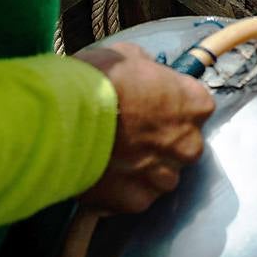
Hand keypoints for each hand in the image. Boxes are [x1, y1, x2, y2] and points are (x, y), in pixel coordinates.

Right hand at [73, 42, 214, 213]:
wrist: (60, 119)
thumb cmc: (96, 81)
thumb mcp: (127, 56)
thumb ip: (148, 69)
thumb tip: (148, 72)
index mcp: (194, 105)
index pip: (196, 107)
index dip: (171, 107)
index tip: (151, 106)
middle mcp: (189, 145)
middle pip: (182, 147)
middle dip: (160, 143)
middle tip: (128, 134)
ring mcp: (164, 176)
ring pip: (161, 177)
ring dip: (142, 169)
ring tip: (111, 157)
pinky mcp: (138, 200)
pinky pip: (135, 196)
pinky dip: (121, 190)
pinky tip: (100, 174)